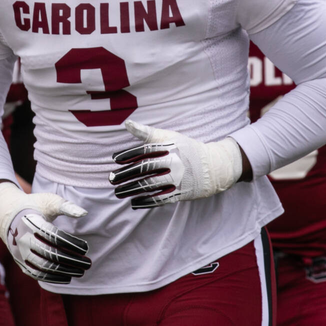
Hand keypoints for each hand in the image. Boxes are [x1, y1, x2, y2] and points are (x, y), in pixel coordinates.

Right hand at [0, 182, 89, 283]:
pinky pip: (36, 274)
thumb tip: (84, 213)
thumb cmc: (35, 206)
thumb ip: (66, 206)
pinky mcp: (20, 261)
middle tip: (88, 263)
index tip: (86, 248)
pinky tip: (67, 277)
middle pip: (50, 254)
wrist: (7, 214)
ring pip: (44, 267)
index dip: (71, 243)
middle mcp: (23, 239)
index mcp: (31, 223)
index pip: (54, 237)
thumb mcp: (49, 201)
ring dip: (64, 271)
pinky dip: (52, 278)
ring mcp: (20, 252)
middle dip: (72, 260)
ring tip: (81, 271)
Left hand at [109, 120, 241, 207]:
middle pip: (145, 169)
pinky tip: (133, 202)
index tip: (114, 159)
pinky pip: (160, 199)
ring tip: (118, 192)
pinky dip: (146, 201)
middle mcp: (173, 163)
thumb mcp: (170, 137)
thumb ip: (148, 133)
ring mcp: (177, 179)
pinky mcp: (180, 193)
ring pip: (150, 185)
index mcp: (170, 147)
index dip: (128, 155)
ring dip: (131, 190)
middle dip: (126, 175)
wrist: (214, 167)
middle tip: (111, 178)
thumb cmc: (187, 149)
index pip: (145, 150)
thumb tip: (126, 123)